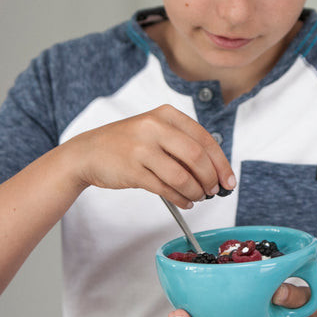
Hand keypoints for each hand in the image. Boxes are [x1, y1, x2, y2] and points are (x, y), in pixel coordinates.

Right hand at [62, 104, 234, 208]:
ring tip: (198, 197)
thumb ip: (183, 143)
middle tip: (214, 191)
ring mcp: (142, 149)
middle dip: (210, 178)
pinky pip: (165, 189)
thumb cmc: (126, 144)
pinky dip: (181, 199)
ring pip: (182, 176)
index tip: (229, 180)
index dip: (221, 163)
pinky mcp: (132, 170)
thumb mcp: (154, 130)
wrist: (88, 152)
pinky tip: (185, 202)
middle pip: (197, 157)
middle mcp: (154, 128)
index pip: (205, 139)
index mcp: (165, 115)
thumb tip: (215, 168)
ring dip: (196, 191)